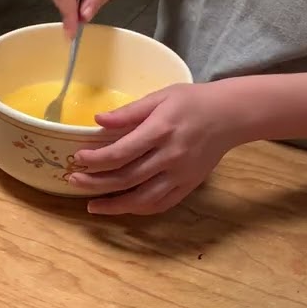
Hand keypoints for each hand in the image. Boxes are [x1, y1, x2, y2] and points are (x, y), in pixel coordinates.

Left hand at [66, 83, 246, 214]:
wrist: (231, 115)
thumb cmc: (192, 102)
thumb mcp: (160, 97)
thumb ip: (129, 112)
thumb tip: (98, 120)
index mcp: (161, 130)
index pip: (122, 152)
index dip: (96, 159)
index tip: (78, 159)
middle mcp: (170, 155)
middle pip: (127, 178)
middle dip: (97, 183)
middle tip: (75, 181)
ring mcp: (181, 174)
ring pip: (143, 198)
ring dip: (115, 206)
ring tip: (93, 206)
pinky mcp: (189, 185)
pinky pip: (161, 204)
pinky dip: (140, 209)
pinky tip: (122, 208)